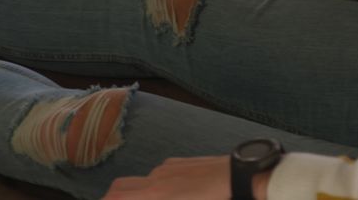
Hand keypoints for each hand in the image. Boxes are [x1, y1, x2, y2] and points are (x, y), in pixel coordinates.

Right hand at [104, 155, 269, 199]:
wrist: (244, 177)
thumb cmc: (217, 199)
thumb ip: (158, 198)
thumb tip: (154, 196)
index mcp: (156, 194)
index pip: (116, 196)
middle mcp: (158, 177)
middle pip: (120, 186)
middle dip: (114, 199)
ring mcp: (171, 166)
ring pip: (142, 179)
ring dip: (137, 192)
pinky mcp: (185, 162)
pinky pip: (161, 172)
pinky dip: (156, 184)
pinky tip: (172, 193)